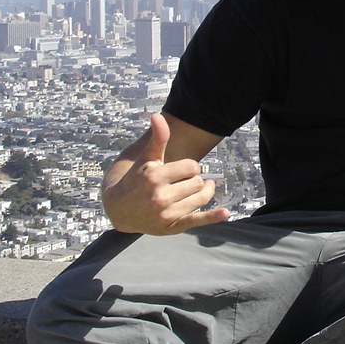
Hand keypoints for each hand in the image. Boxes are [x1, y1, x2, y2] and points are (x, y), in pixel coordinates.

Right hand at [102, 113, 230, 234]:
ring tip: (195, 189)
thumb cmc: (136, 180)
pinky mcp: (173, 227)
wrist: (119, 210)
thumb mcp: (146, 159)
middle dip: (192, 180)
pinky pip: (197, 220)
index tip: (178, 171)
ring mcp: (167, 214)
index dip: (189, 167)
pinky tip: (225, 213)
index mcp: (154, 177)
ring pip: (202, 198)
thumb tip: (158, 116)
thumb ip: (157, 139)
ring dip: (202, 192)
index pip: (192, 167)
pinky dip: (213, 217)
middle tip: (180, 183)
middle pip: (198, 182)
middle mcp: (160, 197)